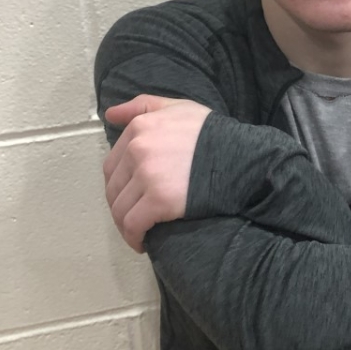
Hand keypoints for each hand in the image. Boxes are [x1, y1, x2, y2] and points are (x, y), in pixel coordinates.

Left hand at [103, 95, 210, 252]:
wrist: (239, 157)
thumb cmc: (211, 133)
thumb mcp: (177, 107)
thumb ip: (142, 105)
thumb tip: (110, 114)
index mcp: (140, 127)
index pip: (112, 164)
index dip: (118, 185)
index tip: (130, 197)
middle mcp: (137, 149)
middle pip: (113, 189)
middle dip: (121, 207)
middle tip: (136, 218)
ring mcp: (147, 176)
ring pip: (120, 209)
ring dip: (125, 226)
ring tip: (139, 234)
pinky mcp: (159, 200)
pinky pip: (133, 224)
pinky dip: (134, 237)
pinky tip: (142, 244)